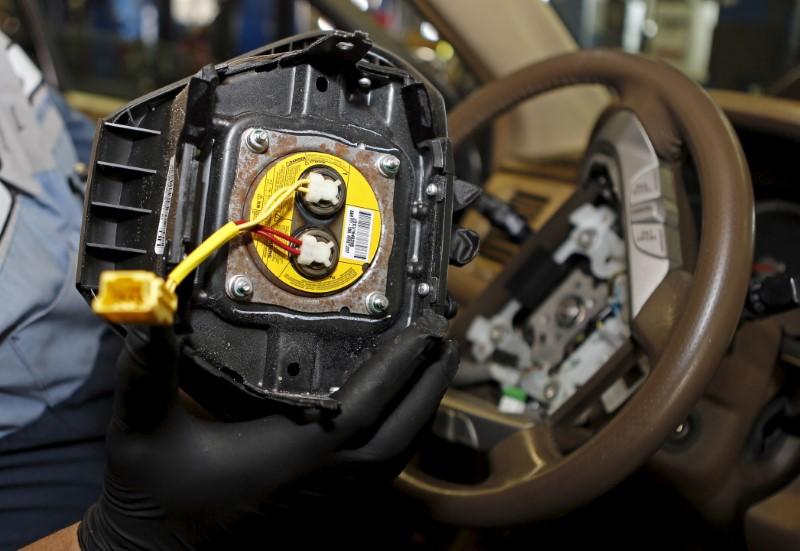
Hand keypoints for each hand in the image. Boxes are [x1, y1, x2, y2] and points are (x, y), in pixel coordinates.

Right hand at [77, 315, 456, 548]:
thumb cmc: (152, 498)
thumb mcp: (140, 431)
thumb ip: (147, 372)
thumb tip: (150, 314)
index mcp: (289, 455)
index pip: (365, 407)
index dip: (399, 368)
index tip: (423, 331)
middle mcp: (321, 479)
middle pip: (400, 434)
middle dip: (429, 387)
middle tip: (444, 343)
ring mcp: (328, 498)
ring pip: (397, 457)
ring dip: (421, 412)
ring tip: (431, 371)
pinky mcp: (324, 508)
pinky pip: (383, 472)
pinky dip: (402, 440)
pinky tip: (400, 418)